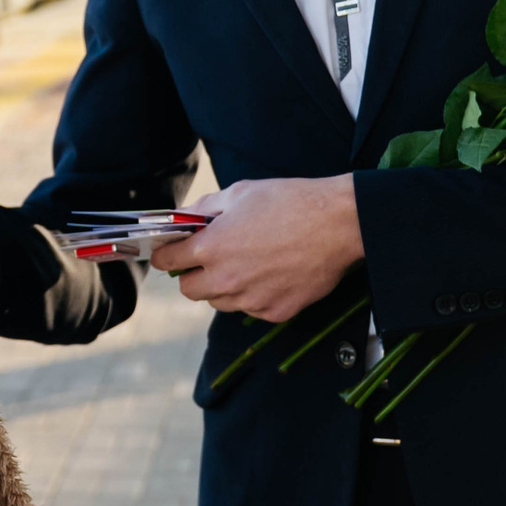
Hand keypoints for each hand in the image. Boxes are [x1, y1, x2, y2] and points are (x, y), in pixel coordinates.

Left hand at [150, 177, 362, 320]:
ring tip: (245, 264)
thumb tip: (184, 218)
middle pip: (189, 289)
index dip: (167, 254)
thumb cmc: (290, 202)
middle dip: (192, 273)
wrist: (339, 223)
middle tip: (208, 258)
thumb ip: (204, 208)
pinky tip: (270, 274)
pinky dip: (252, 296)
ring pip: (219, 302)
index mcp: (211, 247)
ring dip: (222, 286)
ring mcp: (251, 300)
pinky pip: (250, 309)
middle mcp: (226, 279)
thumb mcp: (240, 192)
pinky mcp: (275, 312)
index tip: (171, 252)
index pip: (168, 262)